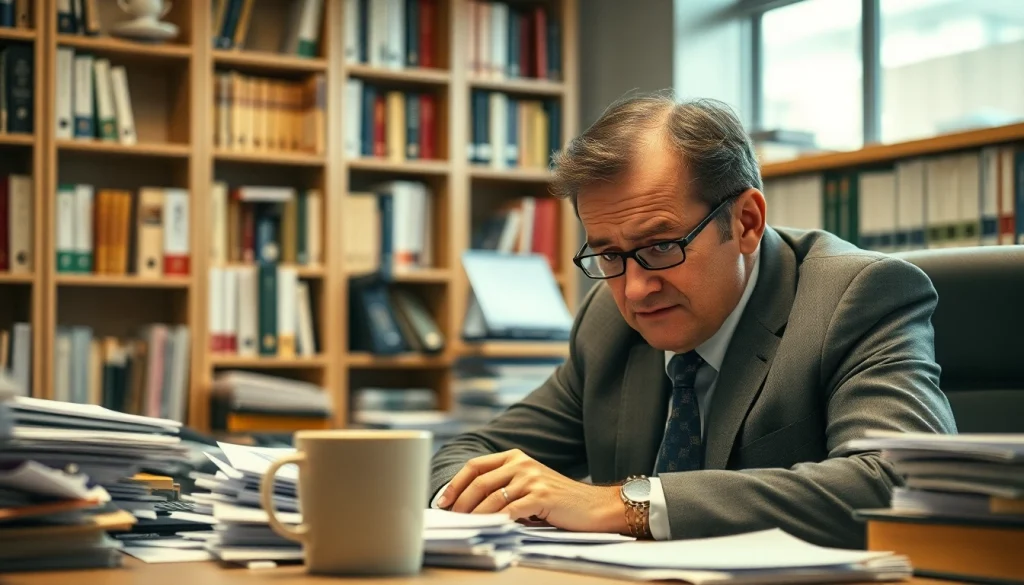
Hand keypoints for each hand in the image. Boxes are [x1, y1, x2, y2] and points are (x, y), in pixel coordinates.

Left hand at [438, 449, 627, 533]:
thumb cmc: (559, 500)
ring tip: (465, 527)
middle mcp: (521, 463)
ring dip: (474, 516)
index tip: (442, 502)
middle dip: (460, 504)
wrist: (594, 506)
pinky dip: (495, 522)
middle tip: (450, 520)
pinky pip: (510, 511)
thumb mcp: (529, 485)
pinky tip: (488, 530)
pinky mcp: (541, 496)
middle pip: (479, 482)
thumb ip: (504, 487)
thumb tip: (468, 506)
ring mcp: (531, 478)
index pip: (475, 466)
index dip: (455, 484)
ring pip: (491, 499)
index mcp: (515, 457)